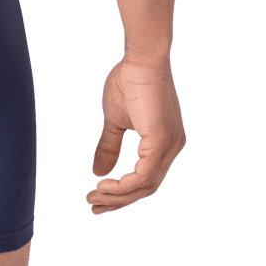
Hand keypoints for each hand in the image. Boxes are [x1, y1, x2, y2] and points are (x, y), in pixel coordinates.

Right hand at [86, 58, 185, 214]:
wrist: (140, 58)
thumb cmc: (129, 81)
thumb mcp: (115, 121)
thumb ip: (109, 146)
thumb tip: (96, 171)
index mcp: (165, 143)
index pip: (146, 178)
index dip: (123, 192)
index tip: (98, 198)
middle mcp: (172, 148)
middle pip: (147, 188)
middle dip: (118, 201)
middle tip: (93, 206)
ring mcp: (169, 146)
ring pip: (145, 186)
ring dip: (117, 196)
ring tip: (93, 197)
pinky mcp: (161, 142)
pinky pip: (144, 176)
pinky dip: (124, 185)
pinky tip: (105, 185)